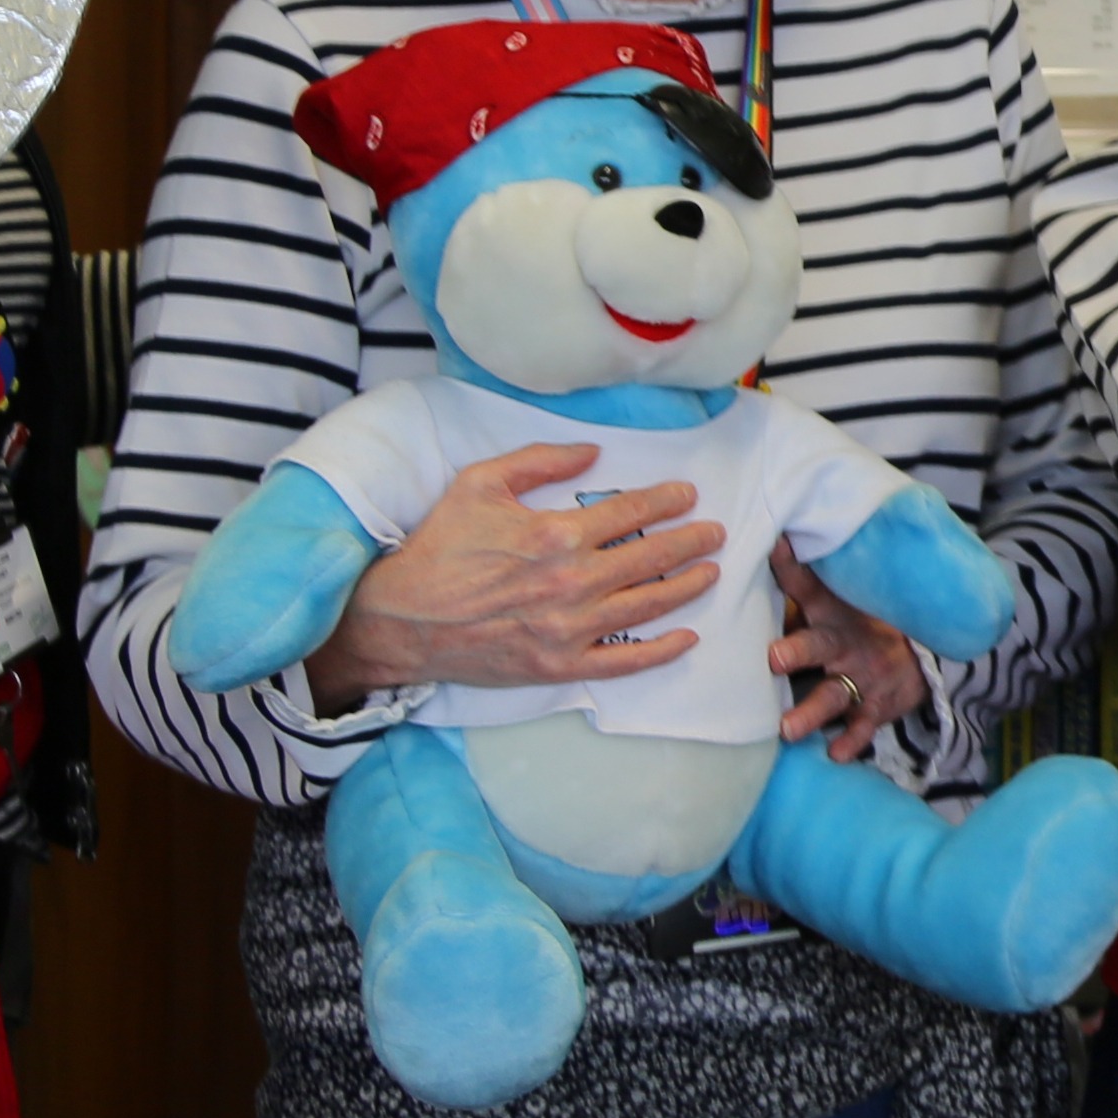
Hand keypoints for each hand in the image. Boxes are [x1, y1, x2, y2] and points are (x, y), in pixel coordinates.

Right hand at [305, 451, 721, 707]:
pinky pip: (625, 661)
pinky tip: (687, 638)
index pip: (630, 513)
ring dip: (686, 587)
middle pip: (651, 558)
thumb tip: (592, 451)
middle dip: (690, 542)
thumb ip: (540, 461)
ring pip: (648, 607)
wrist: (402, 619)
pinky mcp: (560, 666)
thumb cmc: (440, 547)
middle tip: (715, 532)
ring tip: (710, 573)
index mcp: (556, 535)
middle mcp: (572, 583)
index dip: (665, 501)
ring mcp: (569, 629)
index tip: (687, 494)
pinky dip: (662, 652)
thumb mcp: (480, 483)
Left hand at [768, 539, 929, 759]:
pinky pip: (864, 726)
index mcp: (831, 614)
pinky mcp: (878, 705)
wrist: (923, 654)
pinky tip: (836, 754)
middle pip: (819, 645)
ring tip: (787, 730)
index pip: (808, 585)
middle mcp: (845, 644)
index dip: (790, 566)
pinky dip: (852, 740)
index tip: (775, 547)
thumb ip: (798, 593)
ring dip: (811, 712)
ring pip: (834, 694)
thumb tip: (758, 562)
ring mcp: (863, 677)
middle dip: (797, 652)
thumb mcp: (836, 605)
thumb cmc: (860, 628)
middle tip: (774, 659)